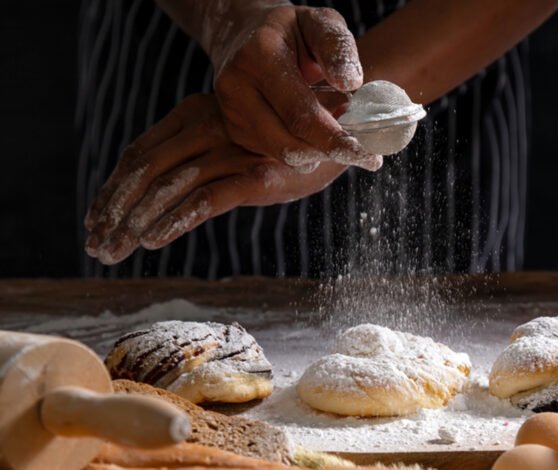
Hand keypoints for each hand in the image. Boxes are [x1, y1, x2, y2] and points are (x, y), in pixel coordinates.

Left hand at [83, 94, 348, 264]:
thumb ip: (201, 158)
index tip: (95, 220)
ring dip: (136, 221)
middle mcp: (207, 126)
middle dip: (115, 211)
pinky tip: (154, 240)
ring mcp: (232, 149)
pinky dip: (175, 219)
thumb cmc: (282, 140)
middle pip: (144, 170)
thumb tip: (163, 194)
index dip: (111, 189)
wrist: (340, 130)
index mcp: (193, 115)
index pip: (138, 153)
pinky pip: (205, 198)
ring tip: (116, 250)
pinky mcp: (256, 175)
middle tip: (98, 247)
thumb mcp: (232, 143)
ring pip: (168, 186)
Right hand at [202, 1, 380, 171]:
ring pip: (283, 155)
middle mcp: (237, 89)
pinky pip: (274, 155)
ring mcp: (231, 113)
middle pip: (290, 145)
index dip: (337, 141)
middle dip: (331, 153)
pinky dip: (302, 152)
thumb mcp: (319, 23)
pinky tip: (314, 133)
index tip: (370, 155)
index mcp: (259, 57)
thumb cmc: (291, 31)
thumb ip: (336, 47)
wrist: (244, 34)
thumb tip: (350, 82)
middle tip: (362, 150)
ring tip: (336, 133)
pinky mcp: (234, 131)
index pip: (301, 115)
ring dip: (317, 153)